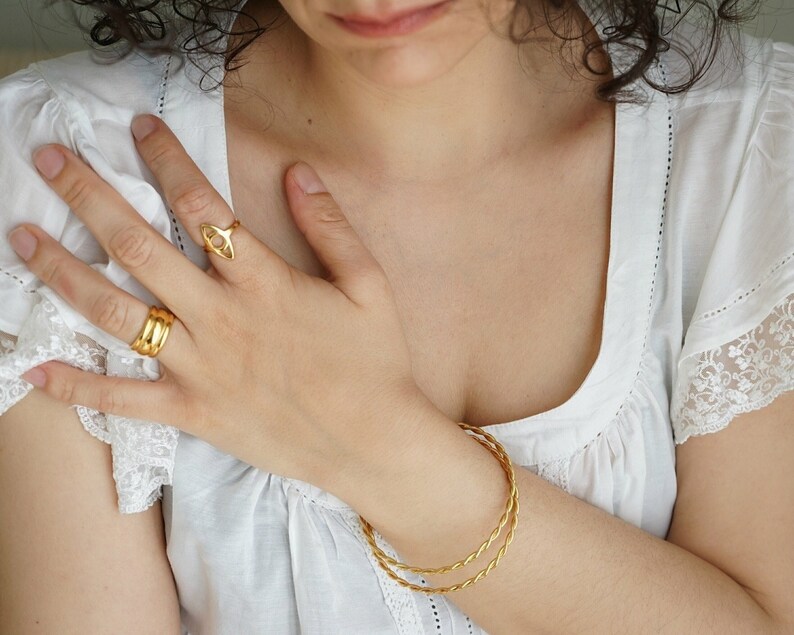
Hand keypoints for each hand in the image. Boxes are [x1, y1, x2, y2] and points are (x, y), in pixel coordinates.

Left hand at [8, 115, 430, 493]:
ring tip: (21, 238)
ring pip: (117, 315)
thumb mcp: (369, 285)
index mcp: (263, 282)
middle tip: (50, 160)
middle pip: (140, 248)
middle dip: (90, 197)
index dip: (166, 160)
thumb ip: (330, 225)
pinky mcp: (193, 413)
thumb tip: (296, 171)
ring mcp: (200, 369)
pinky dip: (77, 385)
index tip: (136, 127)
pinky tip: (33, 369)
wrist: (373, 442)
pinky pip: (124, 400)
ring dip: (63, 273)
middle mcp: (220, 319)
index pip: (202, 207)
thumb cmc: (375, 361)